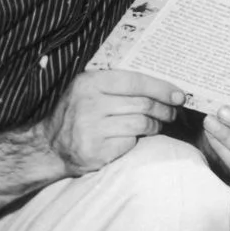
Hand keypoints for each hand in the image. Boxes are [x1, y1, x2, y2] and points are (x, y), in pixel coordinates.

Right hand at [44, 69, 184, 172]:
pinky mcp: (97, 149)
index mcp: (90, 82)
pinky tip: (139, 137)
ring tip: (159, 124)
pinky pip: (131, 142)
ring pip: (142, 123)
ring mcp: (92, 127)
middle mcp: (89, 103)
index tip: (179, 95)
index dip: (162, 88)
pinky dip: (140, 139)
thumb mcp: (89, 89)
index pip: (136, 81)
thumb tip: (162, 83)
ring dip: (157, 125)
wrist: (50, 147)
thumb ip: (117, 83)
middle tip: (173, 112)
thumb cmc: (78, 114)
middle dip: (165, 108)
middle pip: (143, 103)